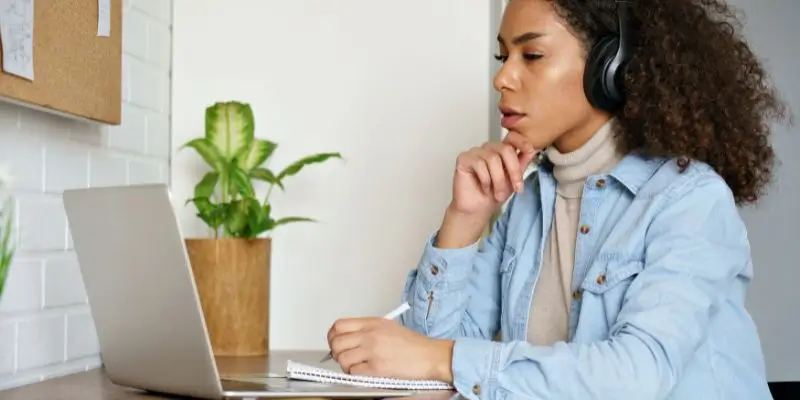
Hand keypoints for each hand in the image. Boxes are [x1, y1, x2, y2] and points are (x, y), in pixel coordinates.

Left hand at [326, 317, 453, 382]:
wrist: (429, 355)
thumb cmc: (412, 344)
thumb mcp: (388, 327)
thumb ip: (367, 329)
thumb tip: (348, 338)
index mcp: (372, 322)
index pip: (339, 325)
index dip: (332, 336)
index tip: (335, 342)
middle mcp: (370, 334)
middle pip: (336, 342)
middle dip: (336, 352)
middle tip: (343, 356)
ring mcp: (373, 350)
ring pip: (343, 358)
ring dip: (346, 365)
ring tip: (355, 366)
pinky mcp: (377, 367)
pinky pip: (354, 371)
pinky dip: (356, 374)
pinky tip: (364, 372)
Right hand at [450, 131, 537, 216]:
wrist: (478, 210)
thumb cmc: (494, 195)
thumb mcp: (514, 180)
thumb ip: (522, 164)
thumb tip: (533, 150)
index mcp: (501, 151)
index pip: (512, 137)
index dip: (522, 141)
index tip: (530, 150)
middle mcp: (489, 149)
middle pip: (505, 149)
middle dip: (513, 171)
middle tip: (515, 188)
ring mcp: (475, 152)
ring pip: (493, 158)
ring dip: (499, 180)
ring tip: (498, 193)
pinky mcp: (464, 159)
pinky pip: (479, 163)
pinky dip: (485, 179)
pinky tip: (484, 187)